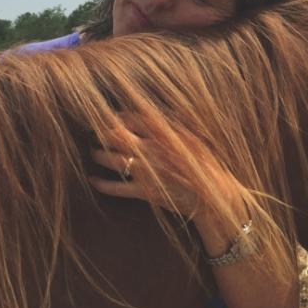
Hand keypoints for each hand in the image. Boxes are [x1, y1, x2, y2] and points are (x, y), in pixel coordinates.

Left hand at [88, 113, 234, 220]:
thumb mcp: (194, 138)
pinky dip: (103, 184)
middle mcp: (153, 149)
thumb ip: (176, 124)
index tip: (107, 117)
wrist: (214, 196)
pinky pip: (117, 187)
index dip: (116, 117)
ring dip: (99, 156)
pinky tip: (94, 181)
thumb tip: (165, 111)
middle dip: (101, 133)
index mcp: (165, 133)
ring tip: (94, 153)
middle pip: (116, 136)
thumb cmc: (205, 165)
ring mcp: (148, 171)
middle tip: (93, 133)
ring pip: (113, 160)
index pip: (132, 118)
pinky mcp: (146, 191)